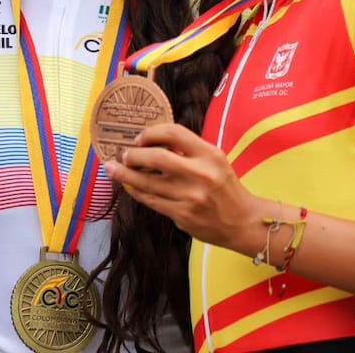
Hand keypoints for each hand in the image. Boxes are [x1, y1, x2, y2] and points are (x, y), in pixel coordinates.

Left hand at [103, 123, 261, 252]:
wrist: (242, 221)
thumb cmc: (225, 187)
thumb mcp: (214, 160)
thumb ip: (188, 150)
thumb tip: (151, 142)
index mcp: (210, 155)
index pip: (174, 133)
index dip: (151, 133)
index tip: (140, 138)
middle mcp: (200, 174)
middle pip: (156, 157)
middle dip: (134, 155)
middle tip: (124, 155)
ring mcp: (190, 197)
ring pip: (147, 182)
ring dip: (124, 174)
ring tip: (111, 168)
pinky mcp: (182, 215)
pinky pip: (151, 200)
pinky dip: (135, 191)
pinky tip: (128, 186)